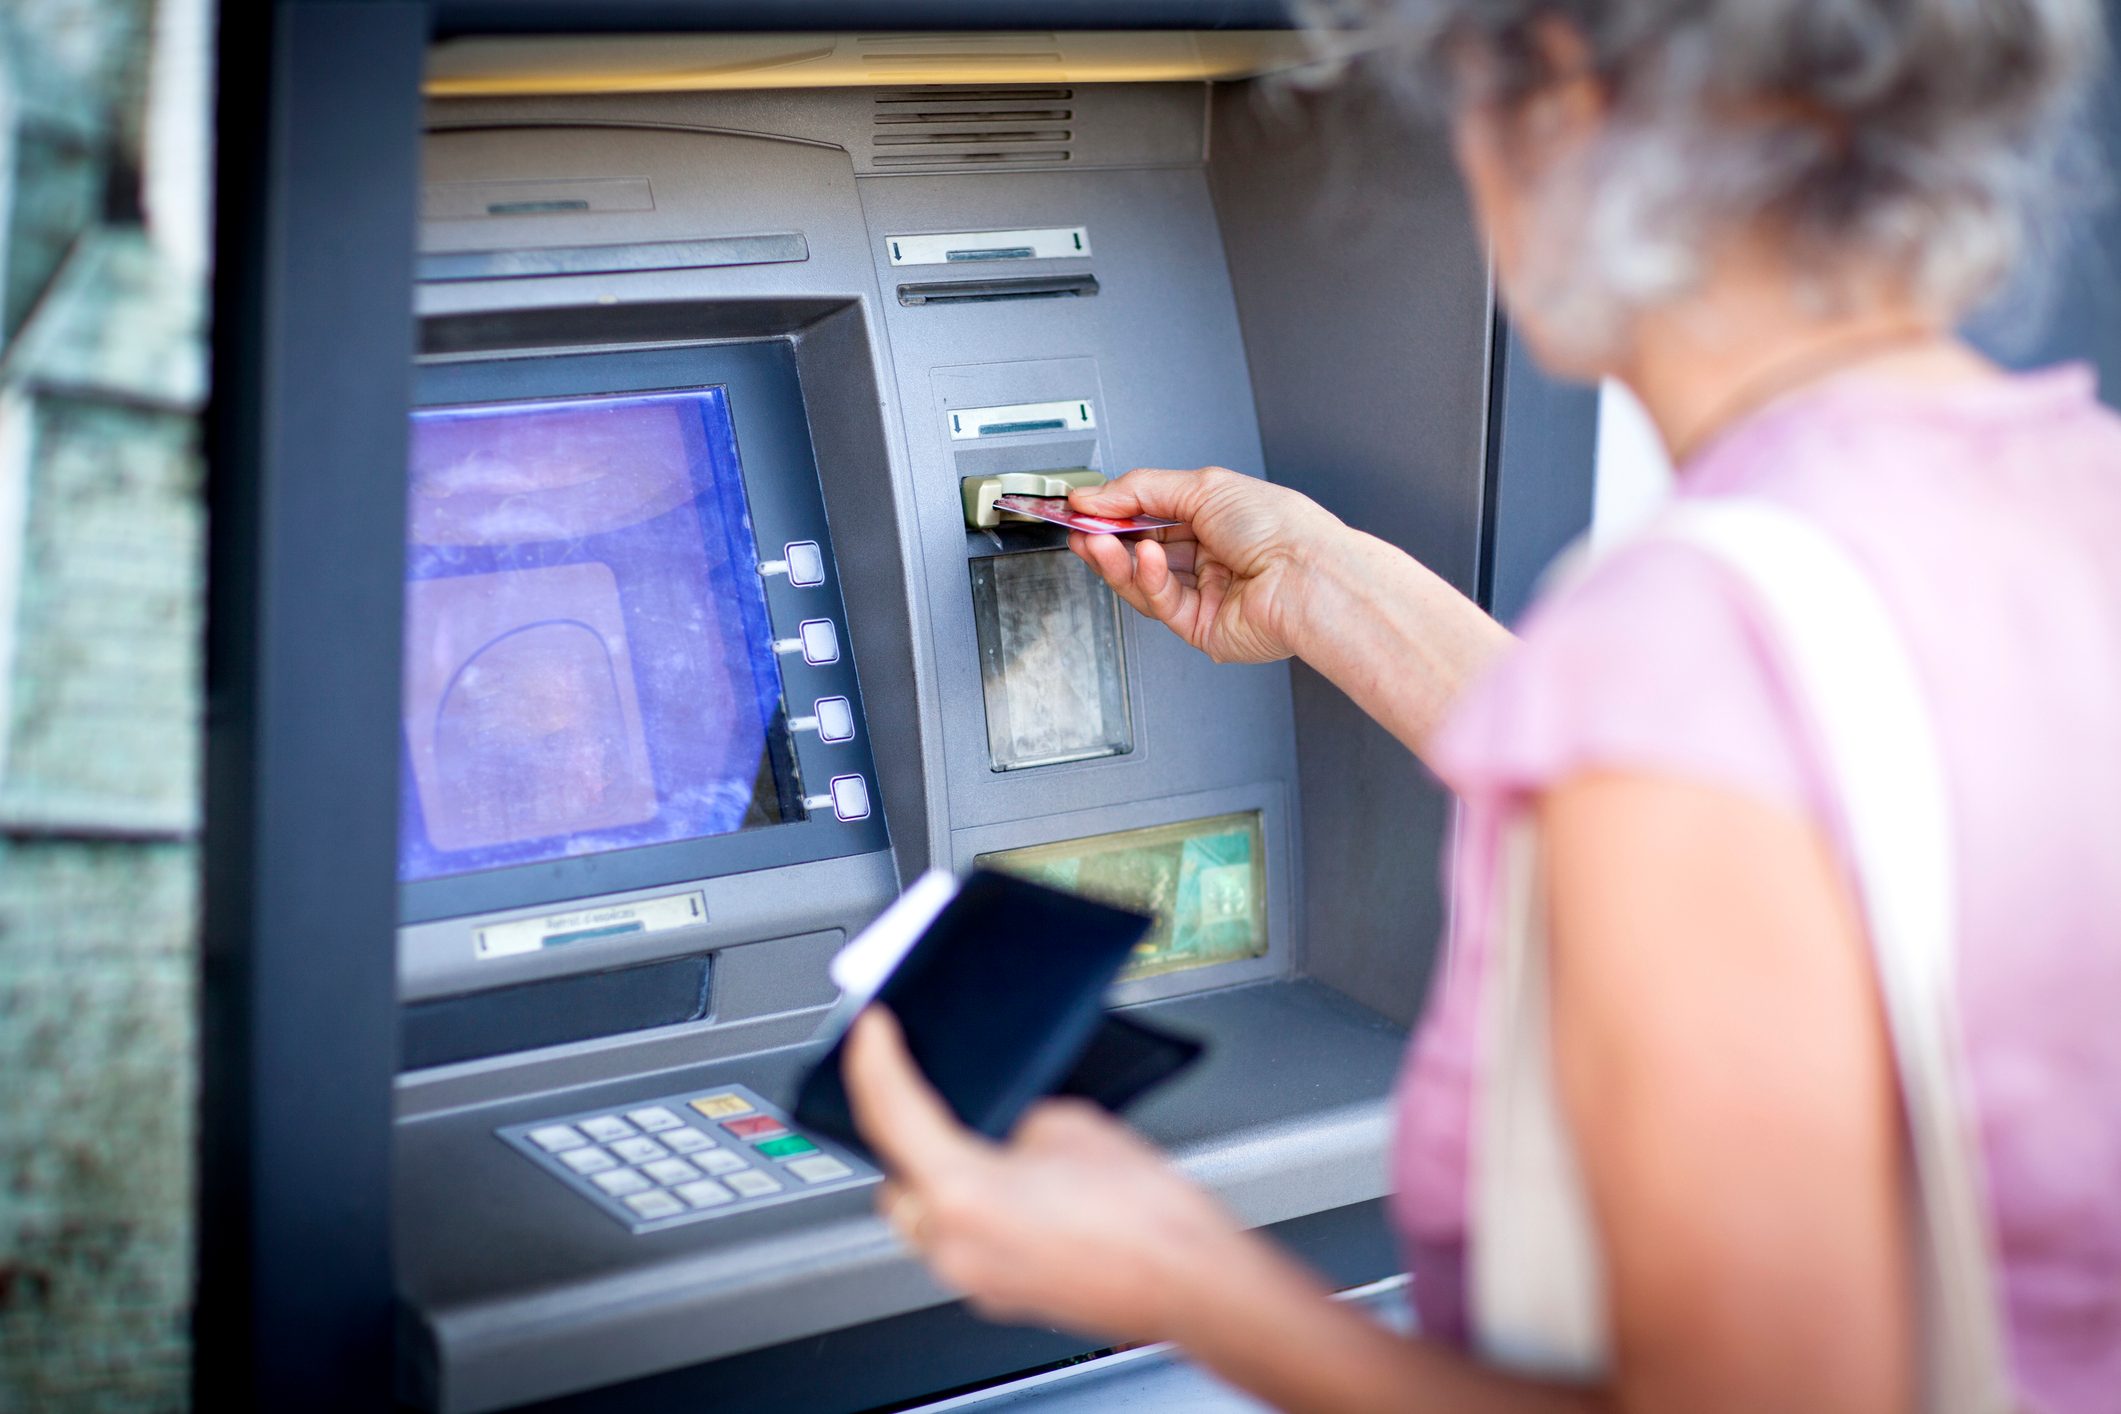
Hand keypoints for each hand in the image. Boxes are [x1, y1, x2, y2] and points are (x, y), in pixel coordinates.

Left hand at [841, 1008, 1243, 1343]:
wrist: (1193, 1281)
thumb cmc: (1148, 1215)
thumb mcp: (1069, 1126)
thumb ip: (1013, 1120)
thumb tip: (1002, 1129)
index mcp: (962, 1192)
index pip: (891, 1111)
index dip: (873, 1059)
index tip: (870, 1032)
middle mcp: (955, 1244)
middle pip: (893, 1174)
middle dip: (900, 1129)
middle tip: (913, 1081)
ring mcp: (975, 1278)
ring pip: (922, 1216)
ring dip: (933, 1175)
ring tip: (966, 1135)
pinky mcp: (1002, 1294)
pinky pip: (959, 1242)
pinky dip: (967, 1210)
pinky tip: (1006, 1185)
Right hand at [1066, 468, 1346, 664]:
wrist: (1308, 577)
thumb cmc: (1281, 529)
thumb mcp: (1203, 487)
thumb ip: (1141, 490)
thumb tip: (1095, 496)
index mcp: (1217, 520)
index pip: (1152, 516)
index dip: (1114, 513)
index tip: (1081, 507)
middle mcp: (1212, 558)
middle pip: (1142, 550)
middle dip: (1107, 539)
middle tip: (1078, 528)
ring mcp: (1207, 594)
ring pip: (1144, 581)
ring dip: (1118, 560)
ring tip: (1097, 542)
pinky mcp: (1202, 627)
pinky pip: (1162, 603)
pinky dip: (1147, 579)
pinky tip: (1144, 558)